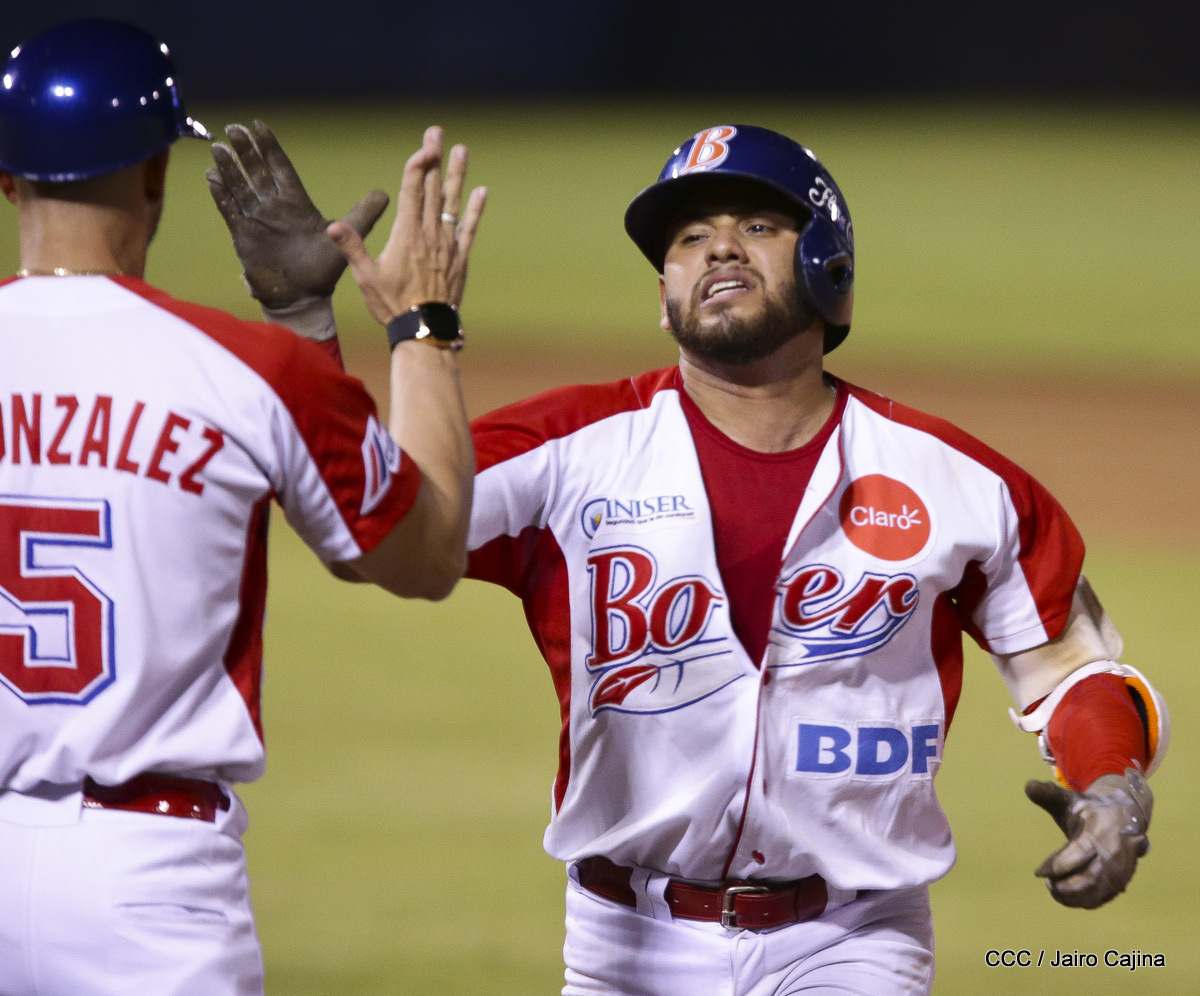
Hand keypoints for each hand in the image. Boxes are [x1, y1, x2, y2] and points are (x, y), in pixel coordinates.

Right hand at [206, 120, 388, 308]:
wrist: (304, 297)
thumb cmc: (324, 269)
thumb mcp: (347, 235)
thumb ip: (364, 214)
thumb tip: (386, 193)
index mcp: (296, 203)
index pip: (280, 167)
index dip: (269, 147)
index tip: (258, 125)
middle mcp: (274, 207)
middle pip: (257, 172)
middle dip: (246, 151)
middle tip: (235, 127)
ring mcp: (257, 220)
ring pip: (241, 187)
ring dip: (230, 168)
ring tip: (219, 147)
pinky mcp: (244, 236)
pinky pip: (230, 210)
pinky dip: (221, 195)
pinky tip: (212, 176)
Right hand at [327, 125, 486, 324]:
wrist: (425, 330)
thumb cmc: (392, 305)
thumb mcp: (366, 277)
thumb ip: (352, 249)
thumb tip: (331, 227)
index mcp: (406, 234)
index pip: (412, 190)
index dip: (418, 166)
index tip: (423, 147)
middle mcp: (429, 234)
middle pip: (433, 189)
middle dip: (434, 159)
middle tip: (437, 132)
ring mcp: (447, 245)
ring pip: (453, 203)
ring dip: (457, 176)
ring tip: (461, 150)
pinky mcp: (460, 259)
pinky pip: (470, 229)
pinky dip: (476, 210)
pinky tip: (482, 192)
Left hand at [1026, 768, 1152, 908]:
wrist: (1123, 816)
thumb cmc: (1088, 809)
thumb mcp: (1069, 799)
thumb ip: (1048, 794)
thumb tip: (1028, 786)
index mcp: (1101, 830)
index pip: (1080, 852)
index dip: (1058, 865)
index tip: (1038, 872)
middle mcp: (1115, 852)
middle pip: (1092, 877)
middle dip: (1067, 886)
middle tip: (1047, 884)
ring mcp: (1122, 868)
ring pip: (1100, 891)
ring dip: (1075, 897)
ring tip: (1053, 891)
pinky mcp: (1122, 880)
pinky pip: (1105, 897)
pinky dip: (1085, 902)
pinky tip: (1066, 898)